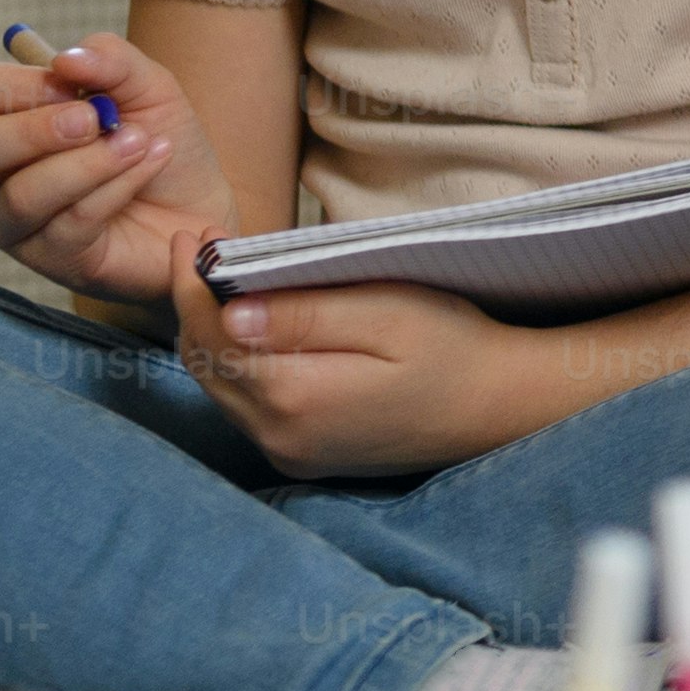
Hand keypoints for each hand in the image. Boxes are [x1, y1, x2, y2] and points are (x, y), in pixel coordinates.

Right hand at [0, 32, 235, 302]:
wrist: (202, 201)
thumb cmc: (159, 139)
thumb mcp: (148, 86)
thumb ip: (110, 60)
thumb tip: (65, 59)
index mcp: (7, 120)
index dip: (9, 83)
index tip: (70, 81)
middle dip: (33, 130)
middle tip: (95, 120)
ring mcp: (18, 221)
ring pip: (22, 195)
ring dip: (91, 163)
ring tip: (140, 142)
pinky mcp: (52, 259)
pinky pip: (71, 224)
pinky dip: (118, 187)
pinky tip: (149, 165)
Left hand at [171, 266, 543, 478]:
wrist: (499, 408)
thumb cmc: (456, 348)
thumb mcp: (391, 314)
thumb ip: (309, 315)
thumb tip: (231, 311)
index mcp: (296, 395)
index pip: (213, 333)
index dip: (191, 282)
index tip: (190, 236)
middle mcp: (278, 433)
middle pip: (204, 362)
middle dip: (193, 303)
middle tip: (200, 249)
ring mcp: (286, 450)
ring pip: (219, 386)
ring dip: (211, 333)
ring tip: (221, 282)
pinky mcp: (299, 454)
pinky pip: (244, 405)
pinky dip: (236, 361)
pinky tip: (253, 330)